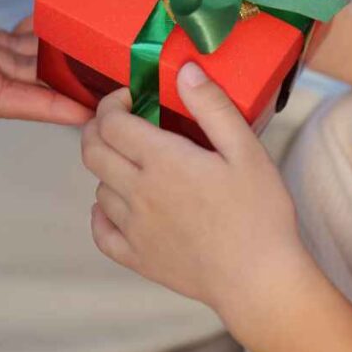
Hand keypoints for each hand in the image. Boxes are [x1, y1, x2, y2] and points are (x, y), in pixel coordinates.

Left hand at [81, 62, 307, 319]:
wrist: (259, 282)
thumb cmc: (260, 214)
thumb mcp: (246, 150)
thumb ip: (212, 106)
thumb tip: (184, 70)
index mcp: (162, 161)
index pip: (111, 122)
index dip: (113, 102)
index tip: (132, 97)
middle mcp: (137, 193)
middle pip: (92, 151)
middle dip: (99, 128)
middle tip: (122, 122)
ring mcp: (133, 228)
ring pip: (98, 187)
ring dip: (108, 169)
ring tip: (135, 164)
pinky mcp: (137, 259)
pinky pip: (101, 232)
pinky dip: (101, 213)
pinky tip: (119, 206)